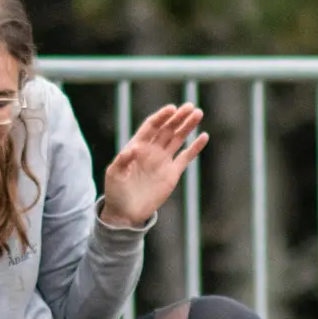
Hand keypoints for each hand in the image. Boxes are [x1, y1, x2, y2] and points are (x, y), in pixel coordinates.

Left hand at [103, 103, 207, 226]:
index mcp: (137, 146)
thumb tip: (132, 149)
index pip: (151, 126)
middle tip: (190, 107)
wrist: (125, 212)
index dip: (161, 116)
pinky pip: (186, 157)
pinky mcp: (172, 173)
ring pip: (177, 138)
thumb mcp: (114, 174)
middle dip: (178, 117)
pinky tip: (203, 136)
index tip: (172, 109)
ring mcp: (163, 160)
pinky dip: (195, 147)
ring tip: (198, 114)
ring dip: (187, 126)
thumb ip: (122, 160)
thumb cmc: (116, 191)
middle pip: (167, 128)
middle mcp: (151, 150)